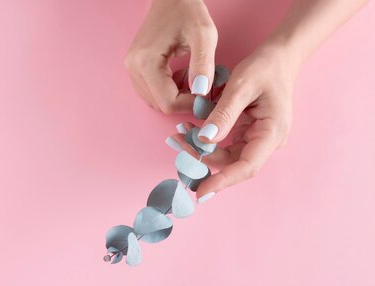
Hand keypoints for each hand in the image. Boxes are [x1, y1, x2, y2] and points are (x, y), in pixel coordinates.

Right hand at [125, 0, 217, 113]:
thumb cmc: (188, 11)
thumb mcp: (204, 35)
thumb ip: (203, 64)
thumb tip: (201, 93)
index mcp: (146, 62)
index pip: (167, 102)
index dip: (190, 104)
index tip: (208, 95)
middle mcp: (133, 68)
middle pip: (159, 104)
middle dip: (183, 102)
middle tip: (203, 87)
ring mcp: (131, 68)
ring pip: (154, 100)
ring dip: (175, 98)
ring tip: (192, 80)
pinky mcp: (134, 66)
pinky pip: (150, 91)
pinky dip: (167, 91)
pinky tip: (180, 77)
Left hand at [167, 44, 300, 201]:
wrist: (279, 56)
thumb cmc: (264, 68)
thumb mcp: (241, 87)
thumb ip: (223, 114)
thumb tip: (205, 141)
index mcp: (272, 133)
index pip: (246, 166)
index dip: (223, 181)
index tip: (200, 192)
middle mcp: (268, 141)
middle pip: (233, 163)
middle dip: (203, 159)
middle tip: (176, 145)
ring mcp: (259, 138)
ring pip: (227, 155)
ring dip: (201, 149)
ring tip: (177, 134)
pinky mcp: (249, 133)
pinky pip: (226, 144)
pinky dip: (207, 140)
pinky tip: (188, 129)